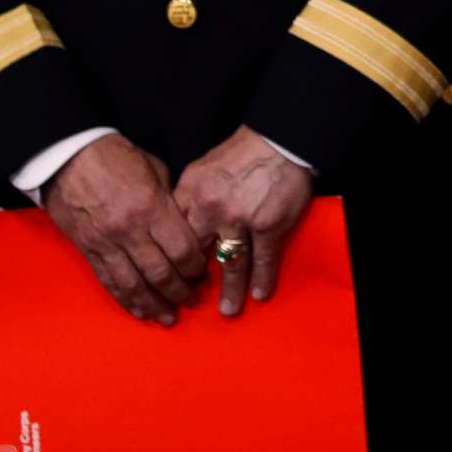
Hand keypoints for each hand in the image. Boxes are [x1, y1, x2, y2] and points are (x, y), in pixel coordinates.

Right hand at [43, 133, 207, 325]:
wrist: (68, 158)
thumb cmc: (117, 158)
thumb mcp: (154, 170)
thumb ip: (170, 201)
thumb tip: (186, 226)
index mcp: (151, 208)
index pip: (181, 249)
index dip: (195, 268)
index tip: (204, 275)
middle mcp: (130, 230)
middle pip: (160, 272)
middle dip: (180, 291)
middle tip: (193, 300)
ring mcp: (106, 243)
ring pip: (134, 284)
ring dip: (154, 304)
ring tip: (169, 316)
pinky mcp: (88, 251)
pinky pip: (109, 282)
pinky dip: (126, 300)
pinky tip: (139, 311)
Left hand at [173, 126, 313, 317]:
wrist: (278, 140)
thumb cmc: (241, 154)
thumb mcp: (201, 169)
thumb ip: (187, 198)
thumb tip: (175, 224)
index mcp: (190, 194)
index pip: (174, 237)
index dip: (172, 262)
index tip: (172, 280)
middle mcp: (210, 209)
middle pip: (196, 256)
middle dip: (193, 284)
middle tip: (192, 302)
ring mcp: (239, 219)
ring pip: (230, 264)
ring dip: (230, 291)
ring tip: (228, 310)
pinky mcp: (267, 225)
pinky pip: (263, 259)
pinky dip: (262, 279)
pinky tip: (259, 294)